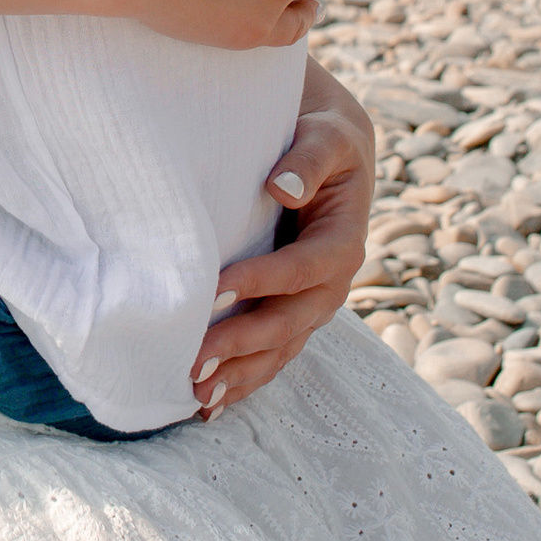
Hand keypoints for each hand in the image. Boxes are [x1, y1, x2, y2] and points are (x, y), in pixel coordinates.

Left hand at [190, 55, 375, 414]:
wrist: (329, 153)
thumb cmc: (322, 139)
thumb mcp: (326, 136)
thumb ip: (308, 160)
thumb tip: (283, 188)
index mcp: (345, 241)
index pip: (304, 268)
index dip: (264, 281)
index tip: (216, 290)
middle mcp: (332, 284)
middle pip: (290, 321)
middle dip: (243, 344)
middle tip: (195, 362)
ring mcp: (313, 305)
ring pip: (280, 349)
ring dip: (242, 375)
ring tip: (198, 397)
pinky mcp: (292, 313)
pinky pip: (272, 354)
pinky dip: (244, 379)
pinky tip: (210, 404)